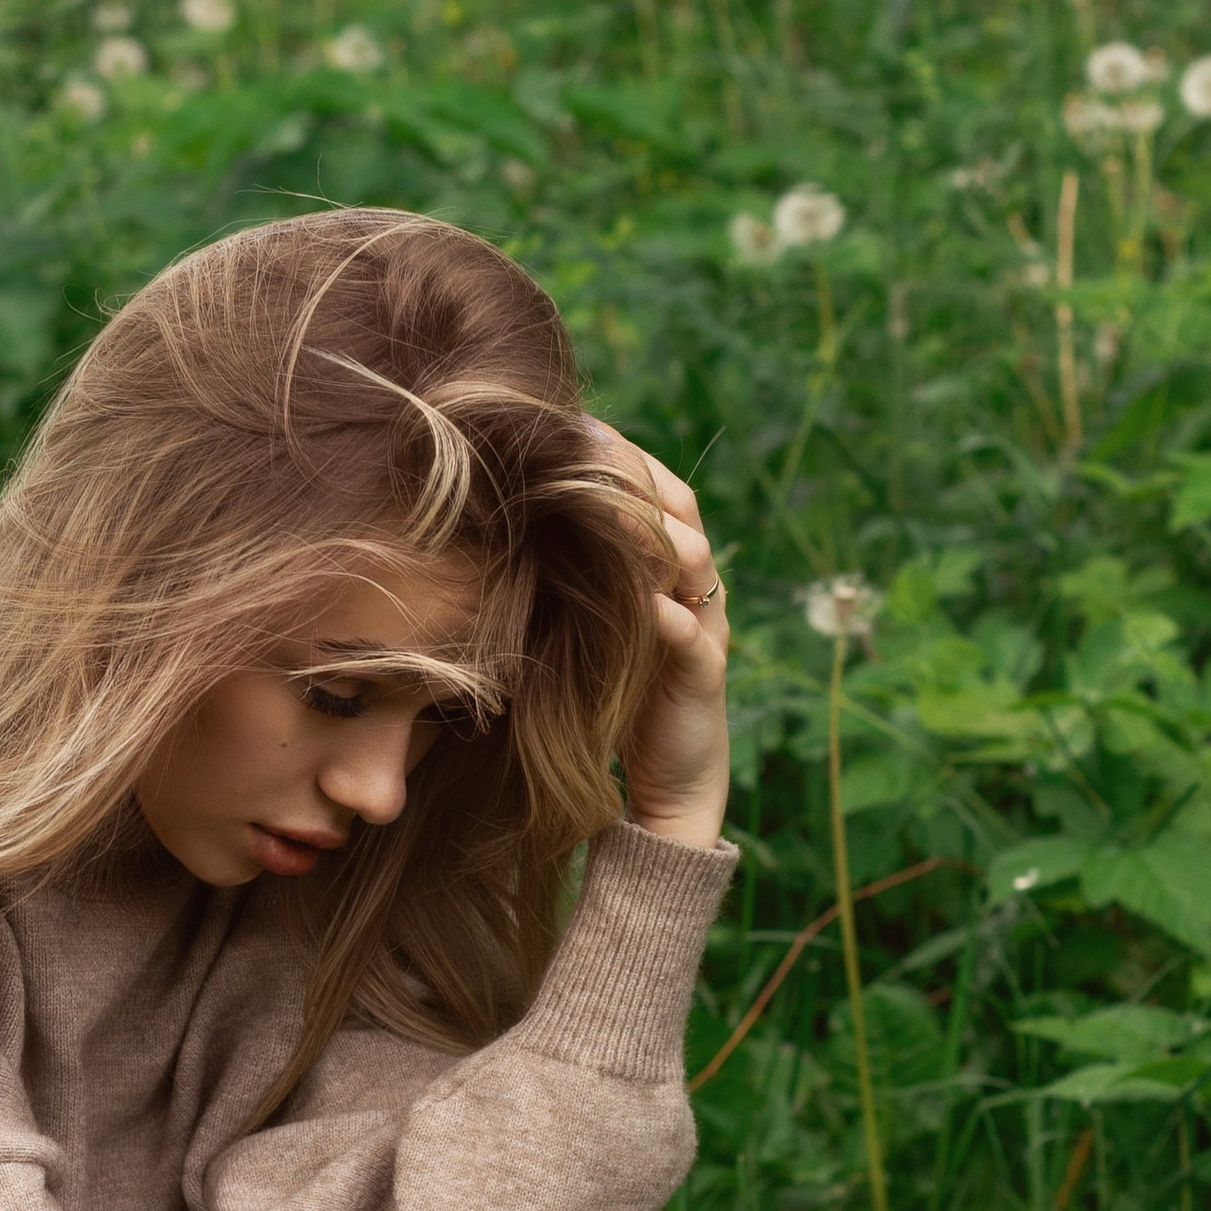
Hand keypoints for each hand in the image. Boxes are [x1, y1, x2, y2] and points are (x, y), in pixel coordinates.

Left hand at [585, 417, 730, 845]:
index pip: (660, 490)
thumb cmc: (617, 700)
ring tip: (607, 508)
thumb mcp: (589, 627)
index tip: (575, 423)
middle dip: (638, 473)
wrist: (665, 787)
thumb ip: (571, 578)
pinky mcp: (703, 680)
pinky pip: (692, 637)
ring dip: (650, 533)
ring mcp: (705, 630)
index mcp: (669, 570)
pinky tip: (642, 602)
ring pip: (693, 562)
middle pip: (680, 510)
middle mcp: (695, 589)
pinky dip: (670, 616)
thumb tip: (505, 528)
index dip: (627, 454)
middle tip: (589, 442)